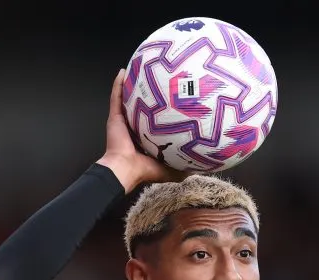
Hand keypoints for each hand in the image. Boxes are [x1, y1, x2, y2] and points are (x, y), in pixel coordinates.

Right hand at [97, 69, 189, 192]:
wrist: (126, 169)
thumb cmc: (146, 170)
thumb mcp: (172, 169)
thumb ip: (185, 166)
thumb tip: (203, 164)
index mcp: (146, 139)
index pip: (155, 122)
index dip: (164, 112)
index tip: (175, 101)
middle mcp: (134, 128)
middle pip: (142, 107)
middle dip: (150, 95)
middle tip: (160, 80)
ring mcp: (123, 121)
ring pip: (128, 99)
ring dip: (132, 85)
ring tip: (141, 70)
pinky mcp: (115, 116)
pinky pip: (116, 96)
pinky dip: (117, 84)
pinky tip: (123, 71)